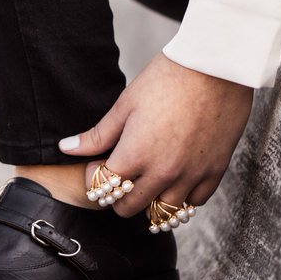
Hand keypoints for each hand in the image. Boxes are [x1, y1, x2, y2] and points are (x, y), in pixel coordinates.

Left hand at [58, 53, 253, 216]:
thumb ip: (96, 135)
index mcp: (135, 156)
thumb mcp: (125, 106)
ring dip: (148, 200)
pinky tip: (173, 181)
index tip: (98, 164)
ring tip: (145, 180)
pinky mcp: (215, 171)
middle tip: (118, 176)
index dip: (94, 177)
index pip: (103, 188)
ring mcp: (191, 175)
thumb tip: (65, 148)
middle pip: (128, 207)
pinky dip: (181, 198)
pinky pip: (194, 203)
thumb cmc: (166, 80)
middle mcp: (163, 173)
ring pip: (162, 212)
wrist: (214, 67)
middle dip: (116, 195)